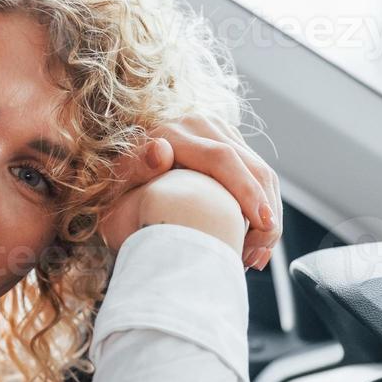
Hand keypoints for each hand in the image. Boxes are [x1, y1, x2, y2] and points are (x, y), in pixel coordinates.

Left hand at [112, 117, 281, 270]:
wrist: (117, 168)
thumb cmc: (113, 185)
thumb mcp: (115, 181)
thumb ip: (136, 168)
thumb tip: (160, 152)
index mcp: (173, 131)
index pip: (222, 159)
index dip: (246, 192)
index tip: (263, 224)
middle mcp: (201, 124)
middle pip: (252, 166)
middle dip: (266, 213)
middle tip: (255, 257)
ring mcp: (218, 131)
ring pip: (261, 172)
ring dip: (268, 215)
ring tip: (254, 256)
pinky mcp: (229, 143)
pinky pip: (257, 175)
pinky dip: (263, 208)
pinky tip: (254, 239)